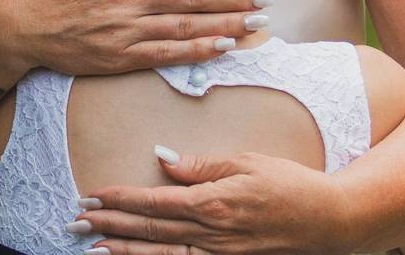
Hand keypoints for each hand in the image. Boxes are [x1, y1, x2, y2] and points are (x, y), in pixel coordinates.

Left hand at [73, 149, 355, 254]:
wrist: (329, 220)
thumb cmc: (290, 184)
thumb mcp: (246, 162)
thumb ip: (201, 165)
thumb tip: (161, 159)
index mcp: (213, 202)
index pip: (154, 201)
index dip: (120, 199)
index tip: (93, 193)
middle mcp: (211, 233)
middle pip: (149, 230)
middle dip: (109, 224)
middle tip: (75, 219)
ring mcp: (219, 254)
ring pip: (160, 254)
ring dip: (123, 249)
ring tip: (91, 244)